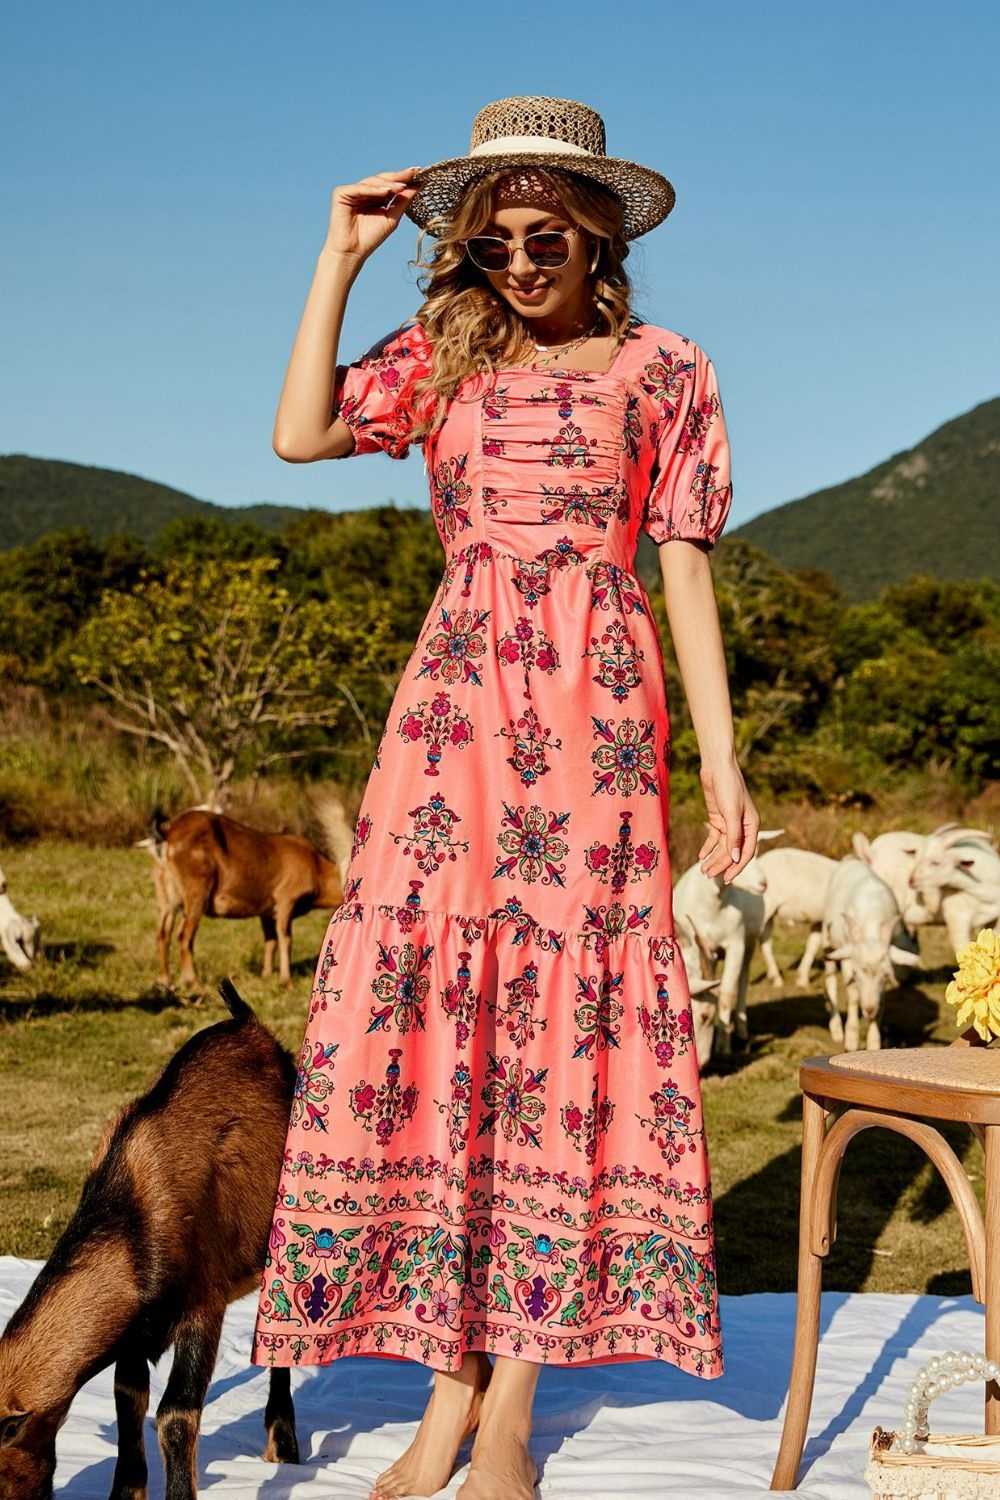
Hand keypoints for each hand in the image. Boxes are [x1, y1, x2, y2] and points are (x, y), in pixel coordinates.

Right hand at [324, 167, 422, 263]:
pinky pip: (360, 188)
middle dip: (398, 177)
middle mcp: (363, 192)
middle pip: (382, 179)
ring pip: (372, 182)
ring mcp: (352, 191)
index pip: (390, 184)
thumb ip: (402, 201)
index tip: (419, 172)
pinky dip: (373, 190)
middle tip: (413, 172)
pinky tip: (386, 191)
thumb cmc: (370, 238)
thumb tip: (418, 185)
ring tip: (402, 186)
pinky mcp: (341, 193)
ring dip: (388, 183)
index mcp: (375, 197)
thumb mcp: (392, 218)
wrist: (352, 252)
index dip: (404, 178)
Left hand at [697, 754, 759, 883]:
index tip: (727, 879)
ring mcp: (729, 823)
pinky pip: (714, 838)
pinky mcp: (718, 819)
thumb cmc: (728, 787)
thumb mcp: (732, 813)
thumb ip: (733, 836)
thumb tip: (734, 858)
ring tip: (703, 870)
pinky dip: (708, 847)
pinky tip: (701, 856)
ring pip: (722, 847)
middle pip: (732, 851)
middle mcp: (742, 827)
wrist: (717, 768)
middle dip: (721, 864)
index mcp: (752, 826)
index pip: (746, 852)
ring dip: (713, 858)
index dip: (736, 867)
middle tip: (708, 876)